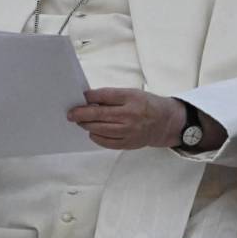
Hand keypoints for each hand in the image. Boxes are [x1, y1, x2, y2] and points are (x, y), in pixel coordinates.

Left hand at [67, 88, 183, 149]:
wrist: (166, 122)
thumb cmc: (145, 105)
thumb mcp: (132, 93)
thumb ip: (111, 96)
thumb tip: (87, 100)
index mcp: (131, 98)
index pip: (104, 96)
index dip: (89, 97)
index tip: (81, 97)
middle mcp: (131, 115)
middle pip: (100, 115)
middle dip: (81, 114)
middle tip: (70, 114)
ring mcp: (130, 131)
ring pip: (101, 130)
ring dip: (86, 126)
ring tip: (79, 122)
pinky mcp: (129, 143)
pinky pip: (107, 142)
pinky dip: (96, 137)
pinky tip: (92, 132)